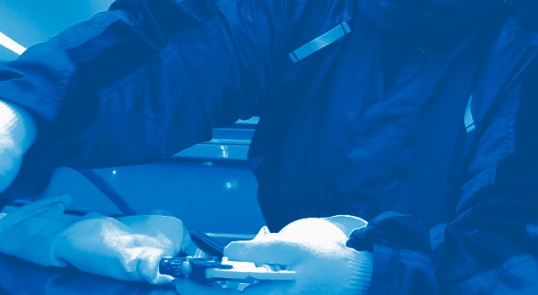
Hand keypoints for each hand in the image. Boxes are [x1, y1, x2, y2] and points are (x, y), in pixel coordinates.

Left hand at [176, 217, 371, 294]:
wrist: (355, 276)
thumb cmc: (327, 261)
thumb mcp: (293, 247)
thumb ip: (260, 249)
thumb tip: (230, 252)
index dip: (199, 290)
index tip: (181, 277)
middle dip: (203, 291)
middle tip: (184, 277)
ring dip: (217, 291)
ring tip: (200, 278)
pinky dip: (234, 289)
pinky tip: (227, 280)